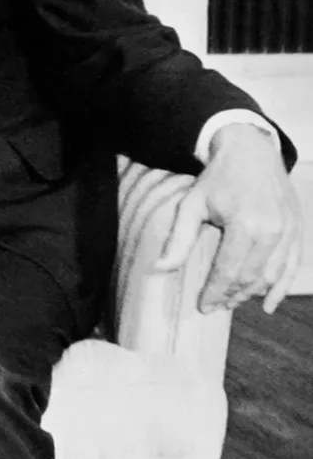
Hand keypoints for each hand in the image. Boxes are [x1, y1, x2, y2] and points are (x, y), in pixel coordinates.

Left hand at [155, 123, 302, 313]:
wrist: (251, 151)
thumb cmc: (218, 178)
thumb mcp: (192, 204)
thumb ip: (179, 239)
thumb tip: (160, 269)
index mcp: (245, 225)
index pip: (229, 270)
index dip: (216, 292)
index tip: (203, 307)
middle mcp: (272, 231)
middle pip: (251, 277)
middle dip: (232, 295)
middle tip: (216, 306)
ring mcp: (289, 232)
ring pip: (272, 276)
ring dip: (252, 293)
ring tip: (232, 302)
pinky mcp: (298, 230)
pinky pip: (292, 267)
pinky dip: (280, 288)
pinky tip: (268, 304)